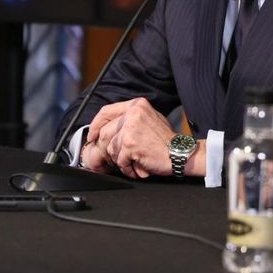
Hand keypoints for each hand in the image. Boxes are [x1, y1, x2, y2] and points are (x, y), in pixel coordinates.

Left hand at [80, 98, 204, 178]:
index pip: (107, 111)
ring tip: (134, 161)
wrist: (180, 153)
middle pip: (106, 132)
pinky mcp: (130, 144)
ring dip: (120, 159)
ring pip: (111, 148)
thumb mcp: (150, 119)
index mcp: (137, 105)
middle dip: (108, 148)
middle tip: (117, 157)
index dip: (96, 125)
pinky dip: (127, 167)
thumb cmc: (166, 140)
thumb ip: (130, 119)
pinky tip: (138, 166)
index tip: (93, 136)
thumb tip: (107, 128)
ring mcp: (130, 128)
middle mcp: (133, 113)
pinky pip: (119, 159)